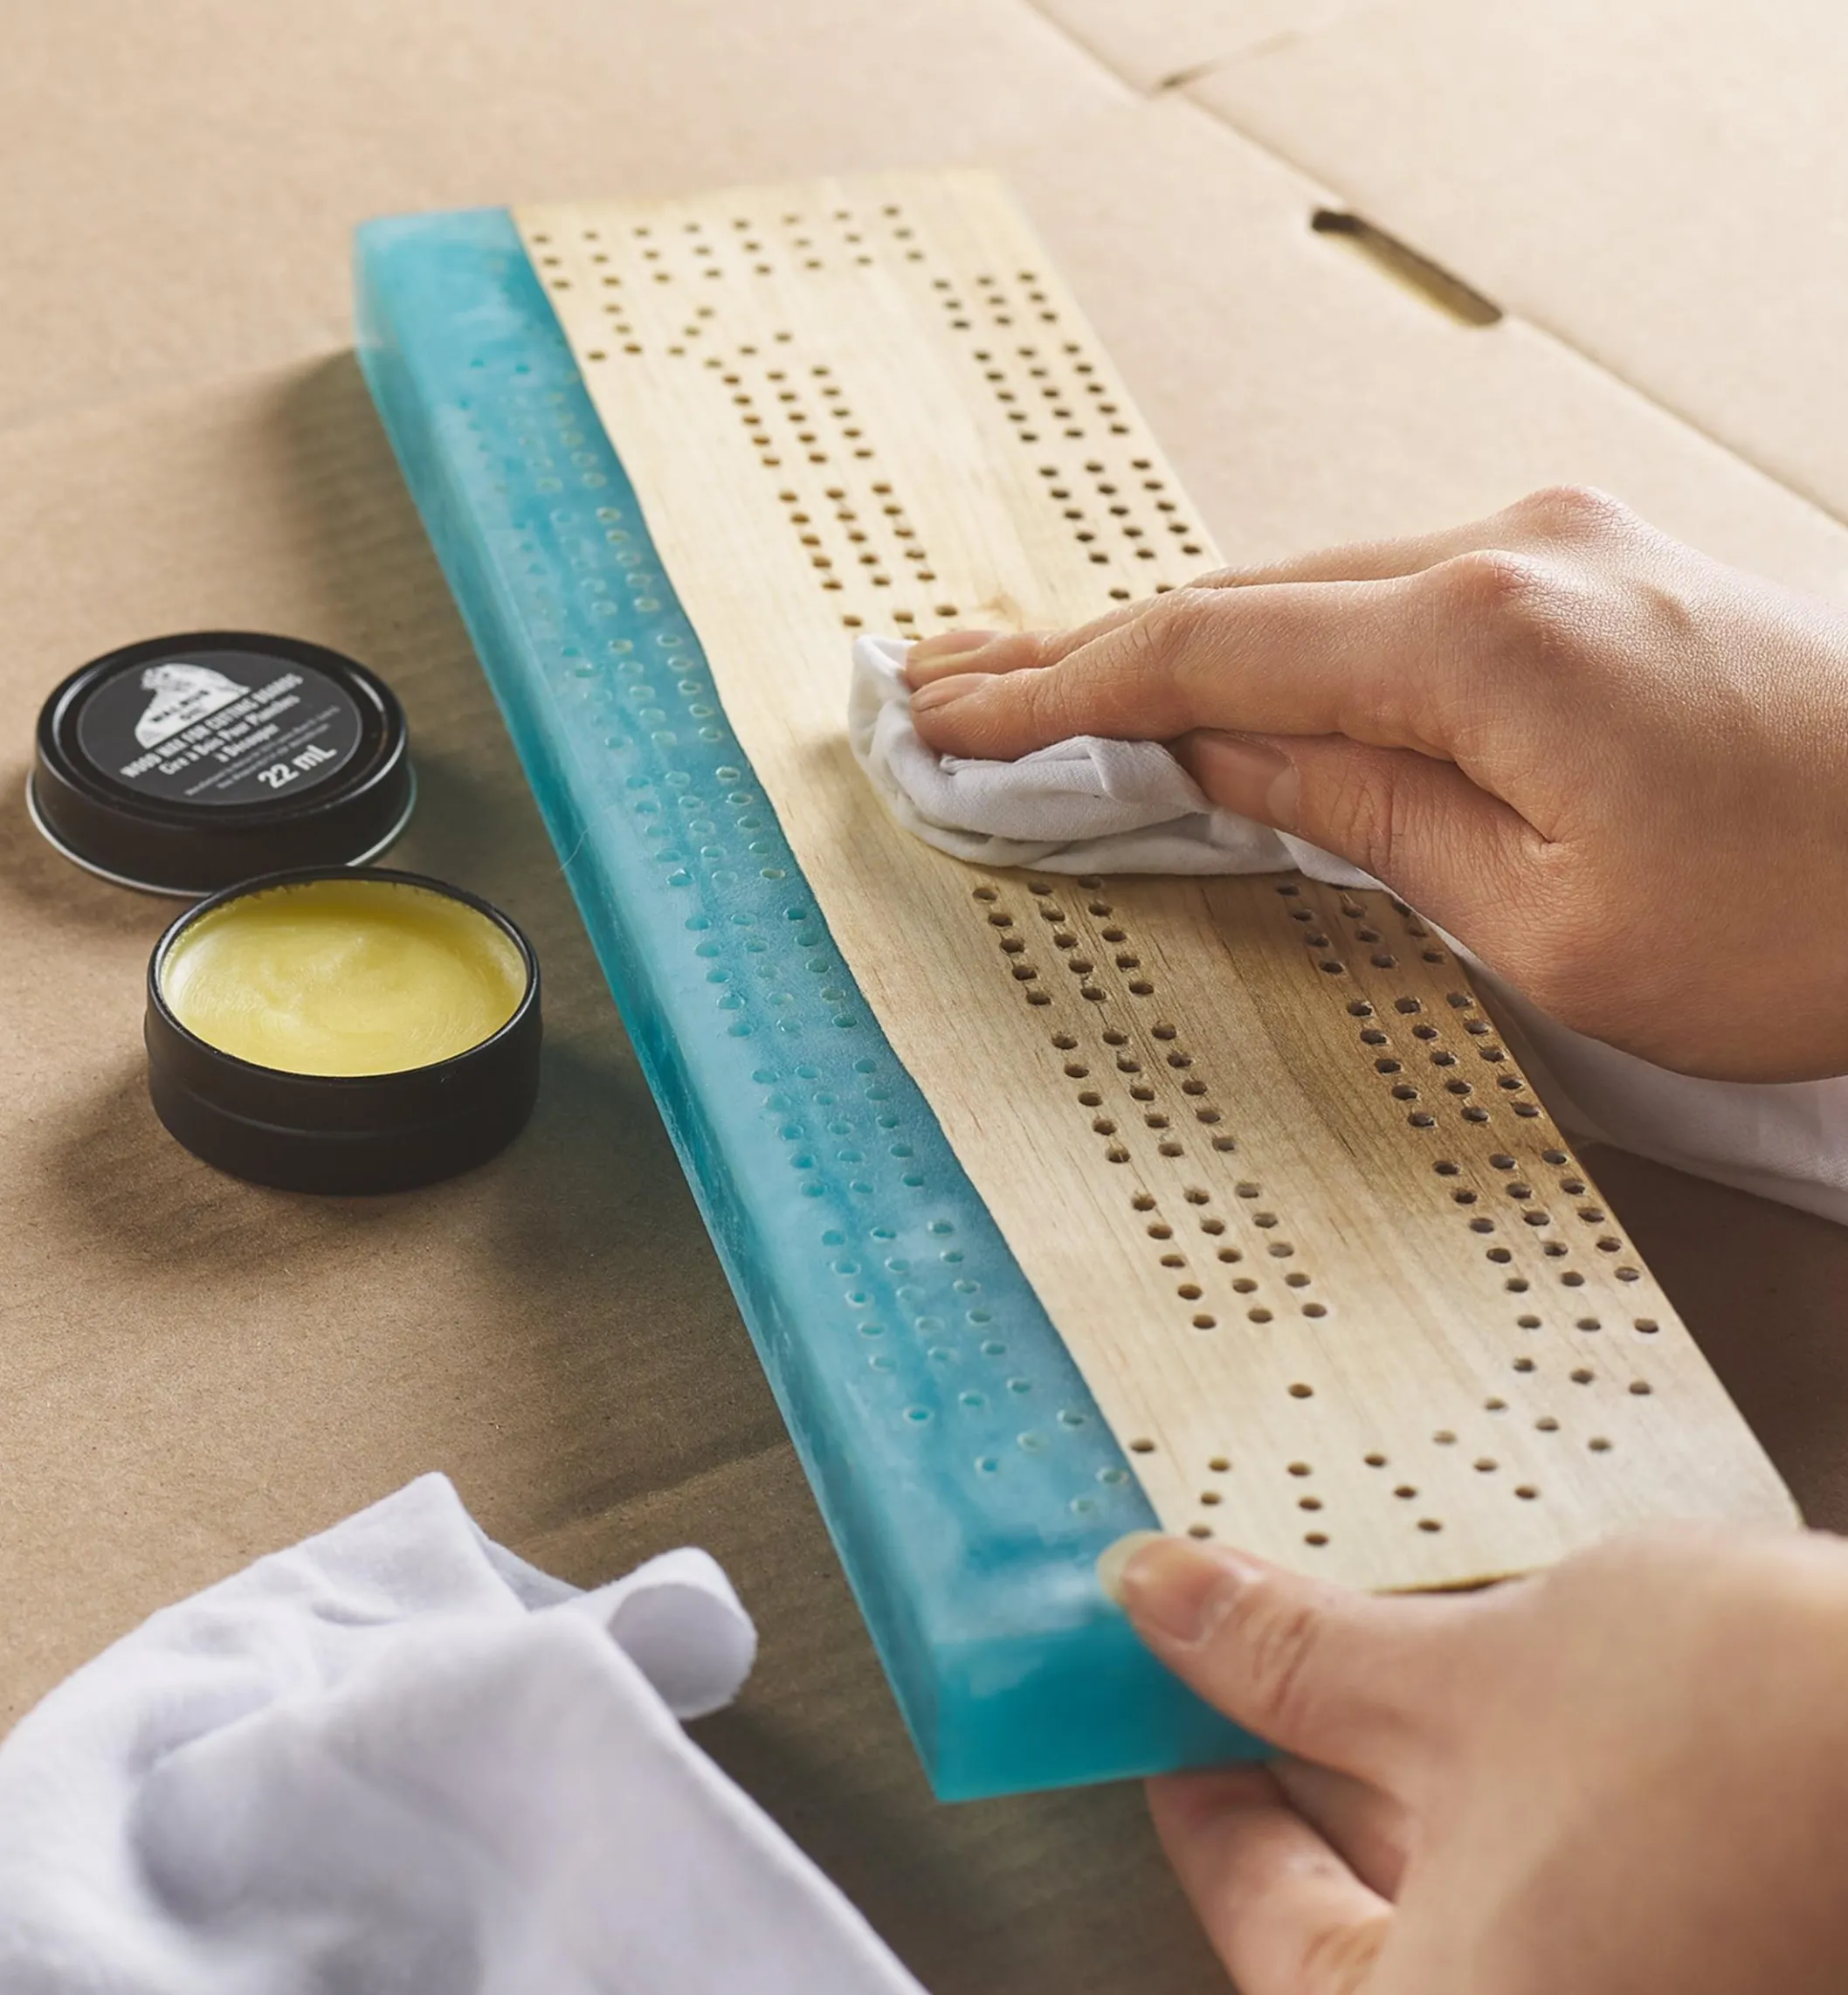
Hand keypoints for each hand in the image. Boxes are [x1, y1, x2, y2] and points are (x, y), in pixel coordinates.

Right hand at [906, 488, 1847, 1080]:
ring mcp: (1557, 548)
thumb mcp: (1549, 924)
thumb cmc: (1812, 916)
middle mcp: (1514, 553)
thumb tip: (1223, 758)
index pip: (1205, 649)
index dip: (1057, 689)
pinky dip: (1283, 640)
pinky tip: (1219, 672)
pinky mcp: (1590, 576)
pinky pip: (1389, 597)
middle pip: (1240, 596)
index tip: (951, 712)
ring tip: (1048, 680)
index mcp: (1483, 638)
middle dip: (1081, 651)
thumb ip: (1365, 816)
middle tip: (949, 680)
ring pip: (1309, 590)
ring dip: (1176, 643)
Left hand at [1102, 1526, 1847, 1993]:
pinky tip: (1512, 1691)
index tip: (1174, 1714)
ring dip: (1418, 1767)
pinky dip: (1519, 1793)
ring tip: (1384, 1643)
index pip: (1263, 1924)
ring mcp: (1638, 1993)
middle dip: (1312, 1764)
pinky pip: (1572, 1885)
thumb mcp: (1467, 1683)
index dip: (1205, 1792)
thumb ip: (1291, 1655)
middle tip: (1260, 1649)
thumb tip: (1166, 1605)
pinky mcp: (1717, 1956)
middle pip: (1365, 1915)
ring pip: (1478, 1892)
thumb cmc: (1751, 1759)